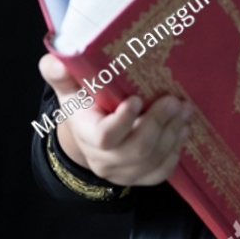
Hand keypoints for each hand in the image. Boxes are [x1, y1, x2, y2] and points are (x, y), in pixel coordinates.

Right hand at [37, 53, 190, 186]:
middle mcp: (102, 160)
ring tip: (183, 109)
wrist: (90, 134)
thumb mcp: (69, 87)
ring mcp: (121, 173)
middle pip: (136, 149)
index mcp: (85, 134)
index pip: (104, 137)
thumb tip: (56, 60)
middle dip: (158, 123)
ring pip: (152, 160)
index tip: (138, 99)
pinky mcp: (138, 178)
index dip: (123, 121)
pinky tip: (182, 130)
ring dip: (173, 133)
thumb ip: (59, 73)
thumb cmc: (83, 104)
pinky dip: (175, 151)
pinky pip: (161, 172)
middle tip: (174, 100)